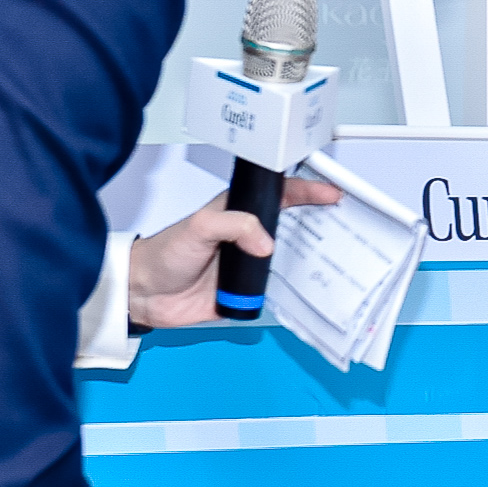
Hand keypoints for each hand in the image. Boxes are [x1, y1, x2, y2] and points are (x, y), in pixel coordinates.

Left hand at [126, 179, 340, 327]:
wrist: (146, 294)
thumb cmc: (164, 254)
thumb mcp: (200, 226)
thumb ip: (234, 225)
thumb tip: (266, 243)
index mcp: (237, 213)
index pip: (278, 196)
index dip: (306, 192)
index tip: (329, 194)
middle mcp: (246, 237)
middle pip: (290, 226)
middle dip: (316, 223)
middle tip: (341, 223)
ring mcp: (248, 264)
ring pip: (287, 259)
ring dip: (307, 258)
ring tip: (335, 254)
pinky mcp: (246, 291)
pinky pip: (276, 289)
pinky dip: (292, 290)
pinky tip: (308, 287)